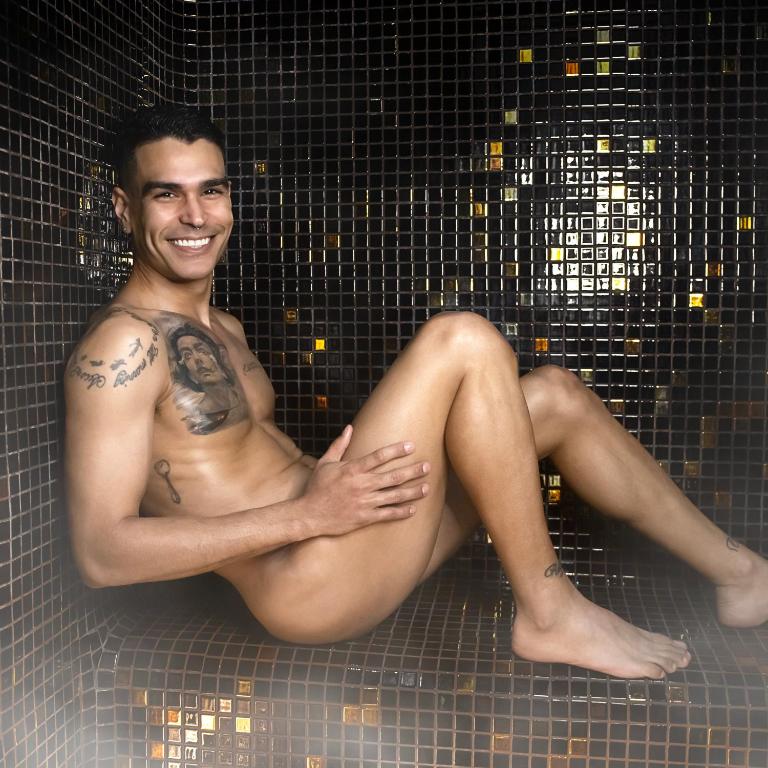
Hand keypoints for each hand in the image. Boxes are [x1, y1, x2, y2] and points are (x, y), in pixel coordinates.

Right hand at [300, 425, 429, 537]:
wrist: (309, 515)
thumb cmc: (317, 488)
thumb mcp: (325, 463)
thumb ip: (339, 445)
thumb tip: (350, 428)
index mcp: (353, 469)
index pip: (379, 456)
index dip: (396, 450)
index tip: (411, 445)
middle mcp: (362, 485)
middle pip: (393, 476)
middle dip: (412, 471)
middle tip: (427, 466)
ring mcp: (365, 502)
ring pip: (394, 496)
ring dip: (412, 492)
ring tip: (427, 487)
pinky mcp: (365, 517)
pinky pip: (387, 514)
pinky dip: (401, 512)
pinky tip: (413, 509)